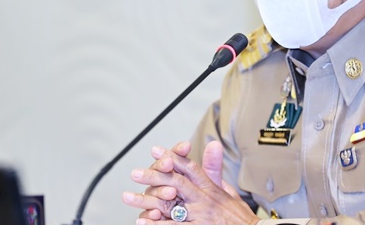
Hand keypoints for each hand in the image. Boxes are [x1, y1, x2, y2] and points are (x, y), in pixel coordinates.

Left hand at [123, 141, 259, 224]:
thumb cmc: (237, 215)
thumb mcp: (227, 190)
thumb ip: (214, 169)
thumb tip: (213, 143)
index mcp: (210, 187)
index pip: (189, 167)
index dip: (171, 157)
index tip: (155, 150)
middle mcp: (204, 199)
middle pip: (176, 183)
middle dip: (154, 176)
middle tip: (135, 172)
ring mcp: (201, 216)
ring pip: (170, 206)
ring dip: (147, 201)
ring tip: (128, 197)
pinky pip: (174, 227)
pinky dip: (157, 225)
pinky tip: (142, 221)